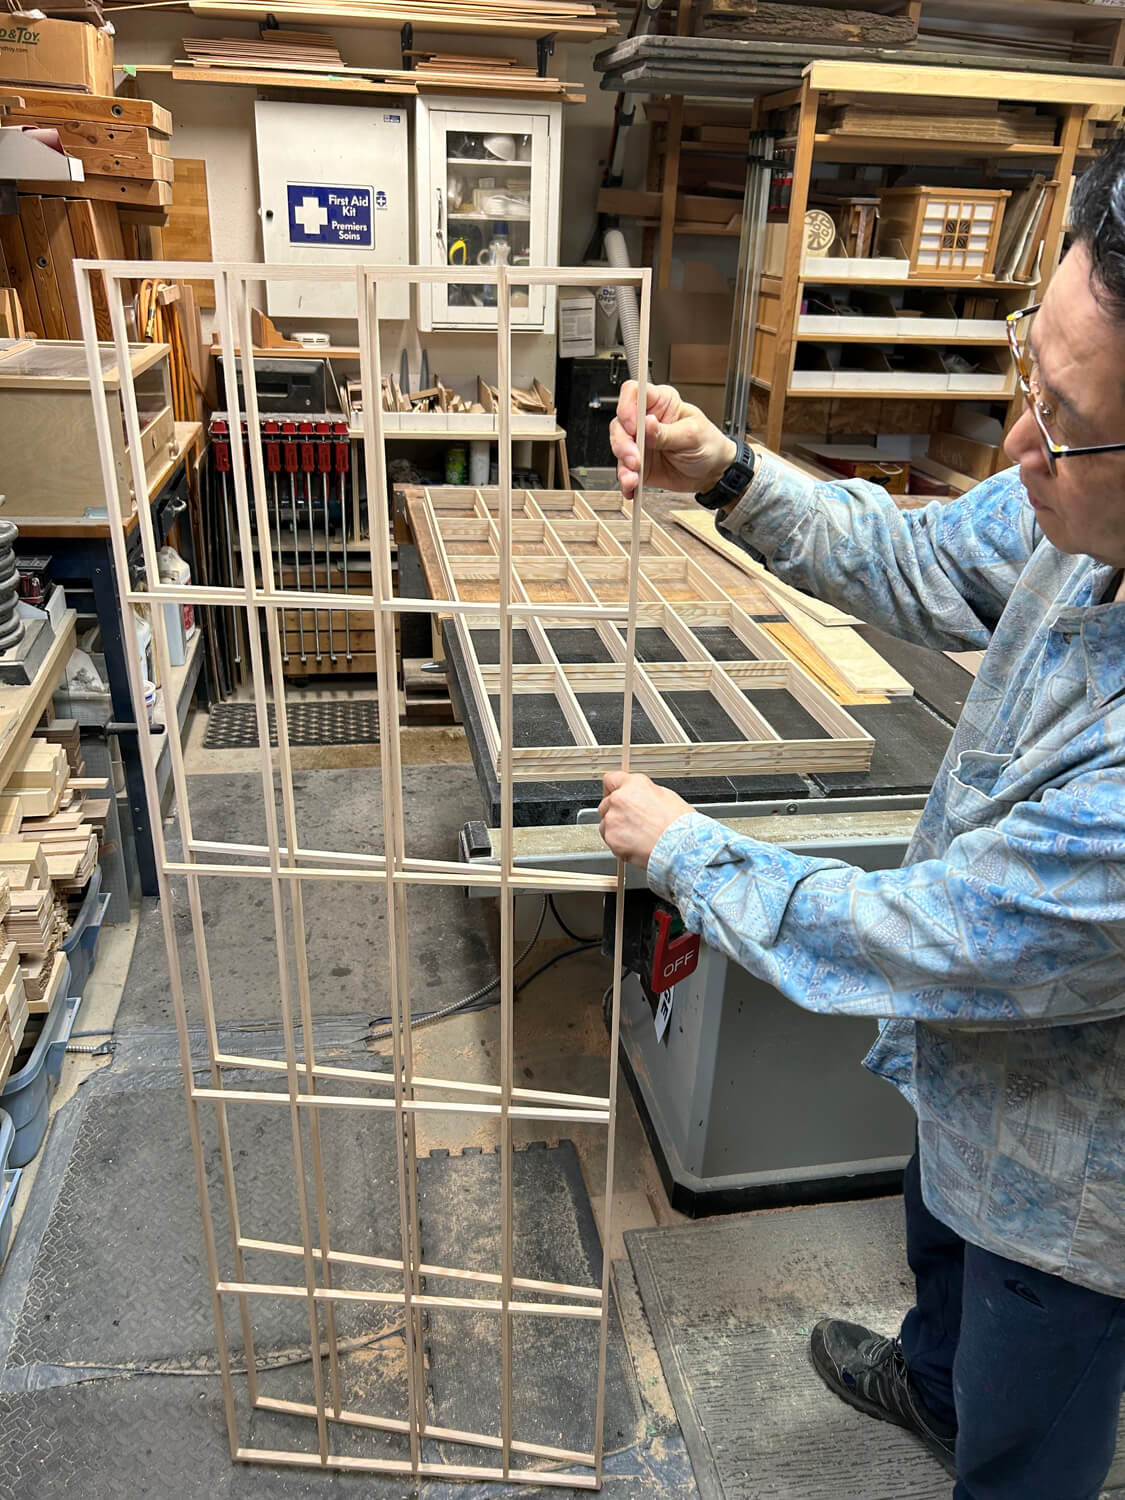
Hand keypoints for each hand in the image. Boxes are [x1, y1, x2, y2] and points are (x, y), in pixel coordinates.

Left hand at [598, 771, 691, 867]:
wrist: (680, 847)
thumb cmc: (679, 824)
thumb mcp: (666, 796)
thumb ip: (644, 793)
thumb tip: (639, 796)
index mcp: (634, 785)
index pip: (611, 779)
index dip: (612, 788)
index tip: (612, 794)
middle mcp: (619, 799)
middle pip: (607, 803)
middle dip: (616, 812)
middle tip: (633, 822)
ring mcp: (613, 819)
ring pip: (606, 823)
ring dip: (616, 829)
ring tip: (637, 836)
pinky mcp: (611, 838)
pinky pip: (610, 840)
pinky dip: (619, 844)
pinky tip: (636, 845)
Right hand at [609, 379, 735, 499]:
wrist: (712, 473)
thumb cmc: (708, 445)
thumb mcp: (691, 435)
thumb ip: (666, 432)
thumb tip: (647, 423)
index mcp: (661, 403)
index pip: (633, 392)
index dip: (627, 406)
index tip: (633, 425)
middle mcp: (645, 421)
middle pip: (620, 423)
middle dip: (623, 443)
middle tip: (635, 459)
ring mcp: (639, 443)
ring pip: (618, 447)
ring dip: (623, 465)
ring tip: (634, 477)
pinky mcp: (638, 464)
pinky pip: (624, 470)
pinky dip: (625, 480)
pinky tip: (631, 486)